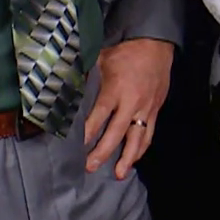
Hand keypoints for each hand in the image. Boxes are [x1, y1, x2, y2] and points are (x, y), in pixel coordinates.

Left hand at [84, 38, 175, 179]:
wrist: (156, 44)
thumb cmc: (126, 51)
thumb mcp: (102, 58)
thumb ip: (86, 74)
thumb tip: (64, 84)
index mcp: (116, 88)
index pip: (99, 115)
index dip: (88, 131)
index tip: (76, 145)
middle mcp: (132, 102)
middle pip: (117, 132)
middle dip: (103, 151)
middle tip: (90, 167)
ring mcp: (146, 108)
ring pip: (137, 138)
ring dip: (128, 158)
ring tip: (118, 174)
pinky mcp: (155, 110)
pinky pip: (149, 133)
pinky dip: (141, 148)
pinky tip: (134, 158)